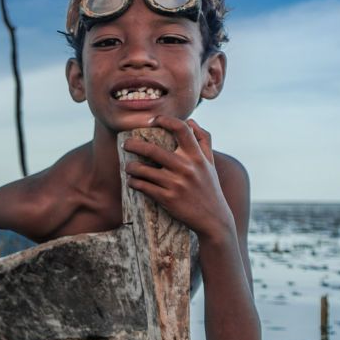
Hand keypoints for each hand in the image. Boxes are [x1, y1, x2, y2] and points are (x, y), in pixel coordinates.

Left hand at [122, 116, 232, 237]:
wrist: (214, 219)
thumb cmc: (209, 187)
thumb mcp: (210, 163)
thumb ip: (203, 140)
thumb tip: (191, 120)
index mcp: (196, 156)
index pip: (181, 129)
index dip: (164, 120)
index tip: (152, 120)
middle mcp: (186, 168)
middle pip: (152, 150)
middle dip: (133, 145)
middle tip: (125, 144)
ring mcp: (176, 184)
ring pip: (142, 170)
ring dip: (130, 167)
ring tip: (129, 167)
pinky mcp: (167, 199)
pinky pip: (142, 186)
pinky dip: (133, 182)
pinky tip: (132, 181)